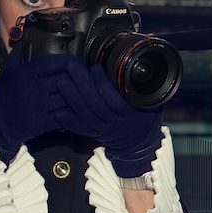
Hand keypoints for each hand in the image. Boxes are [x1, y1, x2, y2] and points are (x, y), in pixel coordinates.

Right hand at [0, 54, 76, 161]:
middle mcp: (31, 87)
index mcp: (25, 72)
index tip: (78, 63)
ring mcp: (37, 105)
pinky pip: (63, 115)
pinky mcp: (41, 122)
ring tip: (85, 94)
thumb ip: (20, 53)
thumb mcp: (9, 70)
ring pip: (67, 98)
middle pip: (65, 79)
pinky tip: (75, 109)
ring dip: (77, 96)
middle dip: (78, 79)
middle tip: (86, 79)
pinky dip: (71, 112)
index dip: (71, 62)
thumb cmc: (3, 95)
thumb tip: (29, 35)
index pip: (56, 62)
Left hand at [46, 60, 162, 176]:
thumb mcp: (153, 103)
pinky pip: (80, 129)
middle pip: (95, 104)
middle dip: (82, 85)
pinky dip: (68, 121)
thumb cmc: (146, 119)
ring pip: (85, 115)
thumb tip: (143, 69)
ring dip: (72, 98)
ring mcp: (103, 130)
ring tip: (62, 82)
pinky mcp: (94, 134)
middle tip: (73, 68)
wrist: (140, 144)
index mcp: (130, 114)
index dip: (102, 83)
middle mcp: (115, 123)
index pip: (114, 98)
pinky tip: (58, 112)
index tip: (96, 68)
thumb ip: (147, 89)